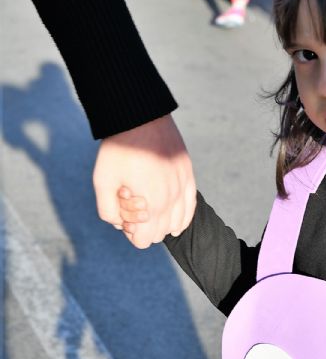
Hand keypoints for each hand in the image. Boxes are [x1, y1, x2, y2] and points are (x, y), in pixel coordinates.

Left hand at [93, 114, 196, 248]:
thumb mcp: (102, 181)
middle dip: (144, 226)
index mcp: (151, 204)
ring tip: (148, 204)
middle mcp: (171, 199)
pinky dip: (182, 217)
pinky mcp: (188, 176)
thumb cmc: (119, 149)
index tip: (122, 214)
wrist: (140, 117)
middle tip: (132, 205)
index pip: (143, 240)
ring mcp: (183, 187)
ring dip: (161, 221)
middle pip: (159, 234)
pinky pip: (190, 208)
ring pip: (176, 223)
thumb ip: (107, 211)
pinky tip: (173, 219)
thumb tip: (120, 225)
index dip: (130, 232)